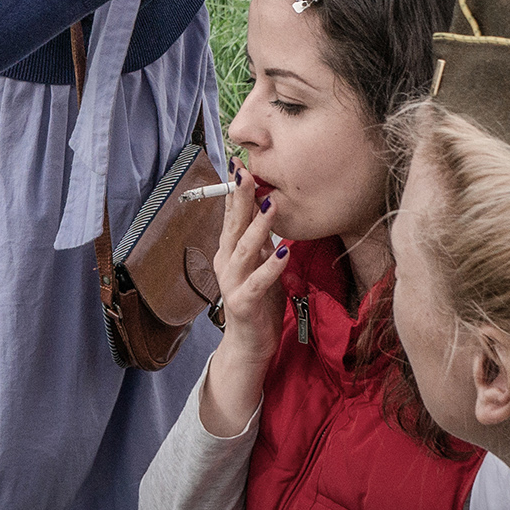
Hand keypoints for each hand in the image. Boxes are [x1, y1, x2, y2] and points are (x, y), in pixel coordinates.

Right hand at [199, 167, 289, 437]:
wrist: (248, 345)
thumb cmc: (257, 301)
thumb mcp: (258, 264)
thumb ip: (259, 241)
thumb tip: (266, 209)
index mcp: (227, 250)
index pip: (231, 214)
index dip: (235, 190)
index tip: (240, 164)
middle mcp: (225, 262)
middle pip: (233, 225)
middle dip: (242, 198)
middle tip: (249, 172)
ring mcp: (231, 283)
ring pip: (244, 249)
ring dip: (259, 226)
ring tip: (272, 204)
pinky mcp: (243, 303)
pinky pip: (259, 282)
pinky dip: (271, 266)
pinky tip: (285, 251)